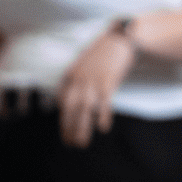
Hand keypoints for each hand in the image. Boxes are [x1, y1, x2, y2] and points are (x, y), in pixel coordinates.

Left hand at [56, 22, 136, 147]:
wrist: (121, 38)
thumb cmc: (105, 50)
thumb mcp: (85, 62)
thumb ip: (78, 77)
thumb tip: (76, 94)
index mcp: (71, 74)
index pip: (61, 99)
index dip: (62, 116)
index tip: (65, 130)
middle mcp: (79, 79)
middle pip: (70, 108)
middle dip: (68, 127)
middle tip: (69, 143)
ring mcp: (93, 81)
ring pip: (84, 109)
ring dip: (81, 128)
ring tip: (81, 143)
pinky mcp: (108, 82)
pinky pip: (104, 103)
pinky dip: (102, 116)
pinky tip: (103, 128)